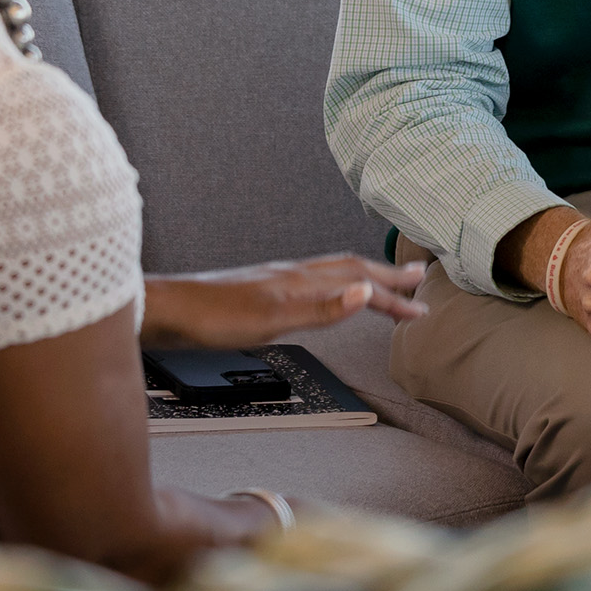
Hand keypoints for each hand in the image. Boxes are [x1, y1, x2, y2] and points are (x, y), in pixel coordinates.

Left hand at [139, 254, 426, 349]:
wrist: (168, 311)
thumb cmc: (214, 318)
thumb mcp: (272, 320)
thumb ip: (321, 308)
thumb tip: (365, 293)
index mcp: (303, 280)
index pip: (360, 287)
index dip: (393, 299)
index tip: (421, 308)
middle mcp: (295, 274)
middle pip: (352, 271)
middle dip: (387, 278)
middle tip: (418, 281)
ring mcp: (279, 279)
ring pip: (334, 271)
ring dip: (365, 275)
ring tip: (382, 280)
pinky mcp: (264, 290)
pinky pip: (315, 279)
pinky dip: (337, 283)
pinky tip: (326, 293)